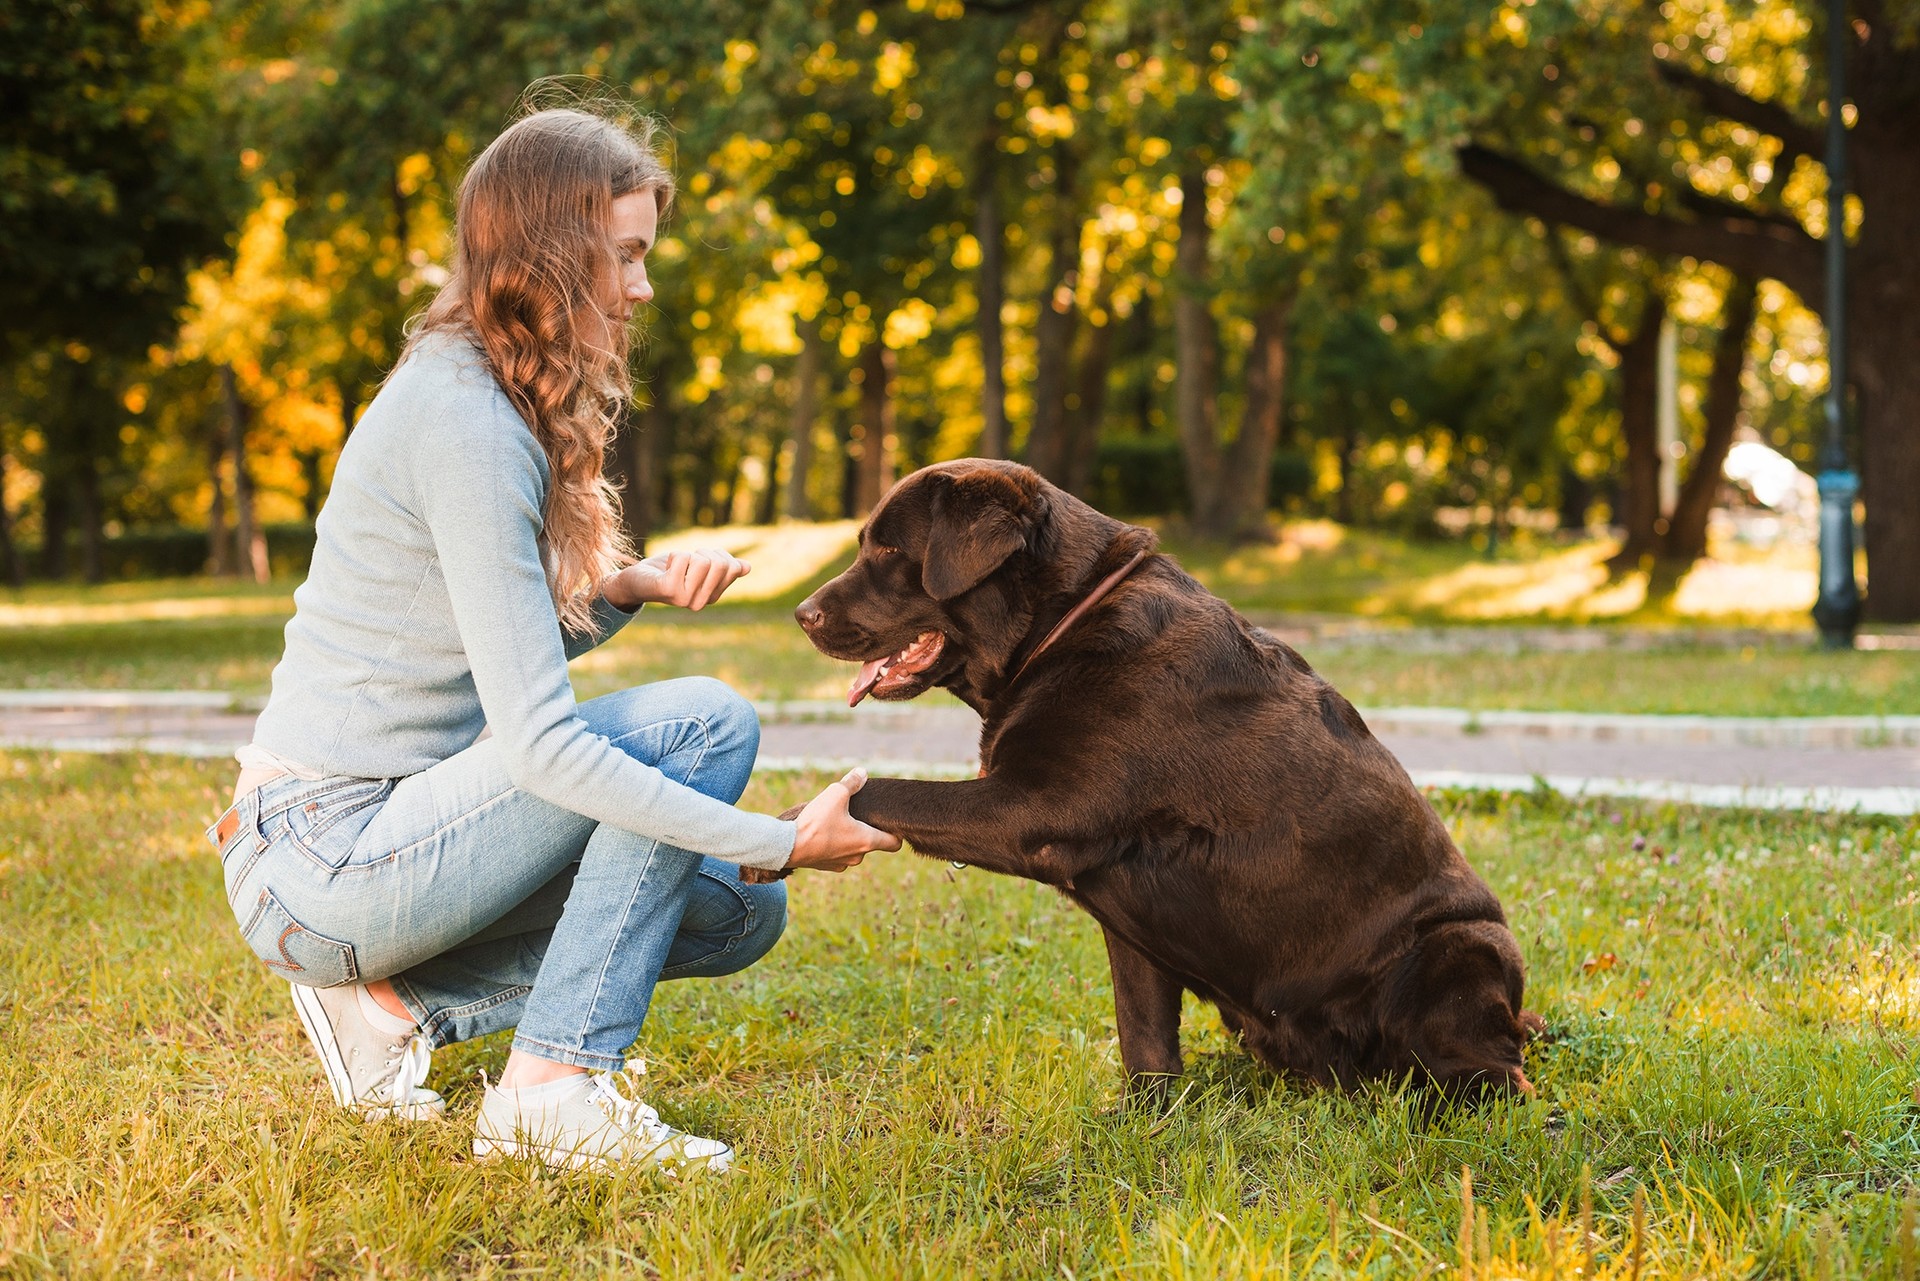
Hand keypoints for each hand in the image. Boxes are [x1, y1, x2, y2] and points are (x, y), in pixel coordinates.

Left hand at [605, 549, 749, 610]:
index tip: (697, 562)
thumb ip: (721, 567)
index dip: (715, 554)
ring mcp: (685, 599)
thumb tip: (746, 567)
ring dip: (686, 555)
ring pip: (702, 560)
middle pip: (720, 563)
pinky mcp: (670, 590)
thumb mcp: (699, 566)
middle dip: (703, 553)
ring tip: (674, 567)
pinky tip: (665, 570)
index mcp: (712, 597)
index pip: (732, 566)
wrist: (636, 580)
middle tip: (685, 563)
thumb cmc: (667, 571)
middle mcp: (701, 602)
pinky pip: (683, 558)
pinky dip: (674, 556)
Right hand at [786, 768, 901, 872]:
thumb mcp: (835, 794)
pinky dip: (834, 845)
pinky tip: (822, 832)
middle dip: (865, 829)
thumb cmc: (815, 822)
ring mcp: (842, 864)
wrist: (787, 847)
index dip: (895, 833)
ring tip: (835, 822)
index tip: (888, 823)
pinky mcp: (826, 867)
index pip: (894, 844)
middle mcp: (858, 856)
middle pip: (871, 842)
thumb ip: (852, 782)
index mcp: (867, 841)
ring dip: (848, 837)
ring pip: (853, 849)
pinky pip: (837, 854)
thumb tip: (862, 773)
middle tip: (854, 814)